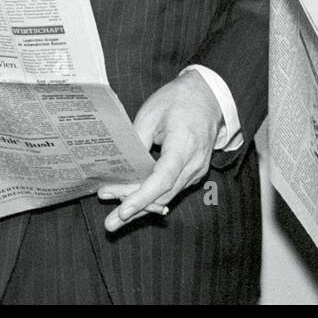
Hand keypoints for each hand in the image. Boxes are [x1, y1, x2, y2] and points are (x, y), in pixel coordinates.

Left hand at [97, 70, 223, 231]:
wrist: (208, 95)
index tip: (123, 211)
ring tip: (116, 219)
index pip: (163, 179)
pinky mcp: (195, 172)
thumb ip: (137, 142)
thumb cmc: (178, 100)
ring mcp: (197, 169)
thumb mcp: (151, 114)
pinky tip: (135, 201)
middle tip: (110, 222)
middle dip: (135, 209)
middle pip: (163, 195)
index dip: (142, 197)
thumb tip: (122, 169)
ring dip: (143, 207)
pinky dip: (154, 198)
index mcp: (183, 144)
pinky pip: (173, 190)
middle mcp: (194, 162)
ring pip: (168, 197)